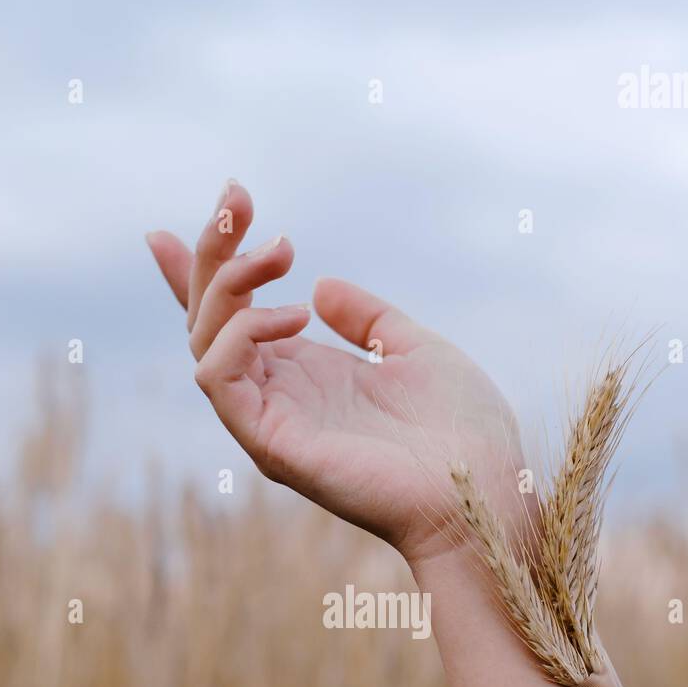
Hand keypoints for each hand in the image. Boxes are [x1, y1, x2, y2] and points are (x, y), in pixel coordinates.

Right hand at [147, 181, 523, 567]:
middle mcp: (279, 397)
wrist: (483, 489)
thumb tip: (320, 287)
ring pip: (204, 342)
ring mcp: (270, 421)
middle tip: (241, 197)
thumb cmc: (462, 432)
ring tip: (283, 251)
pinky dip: (241, 333)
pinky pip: (219, 379)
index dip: (208, 267)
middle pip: (209, 319)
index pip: (236, 318)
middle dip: (214, 251)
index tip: (213, 205)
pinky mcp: (271, 444)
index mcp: (307, 376)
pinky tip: (292, 312)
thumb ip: (367, 319)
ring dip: (229, 283)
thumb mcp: (415, 350)